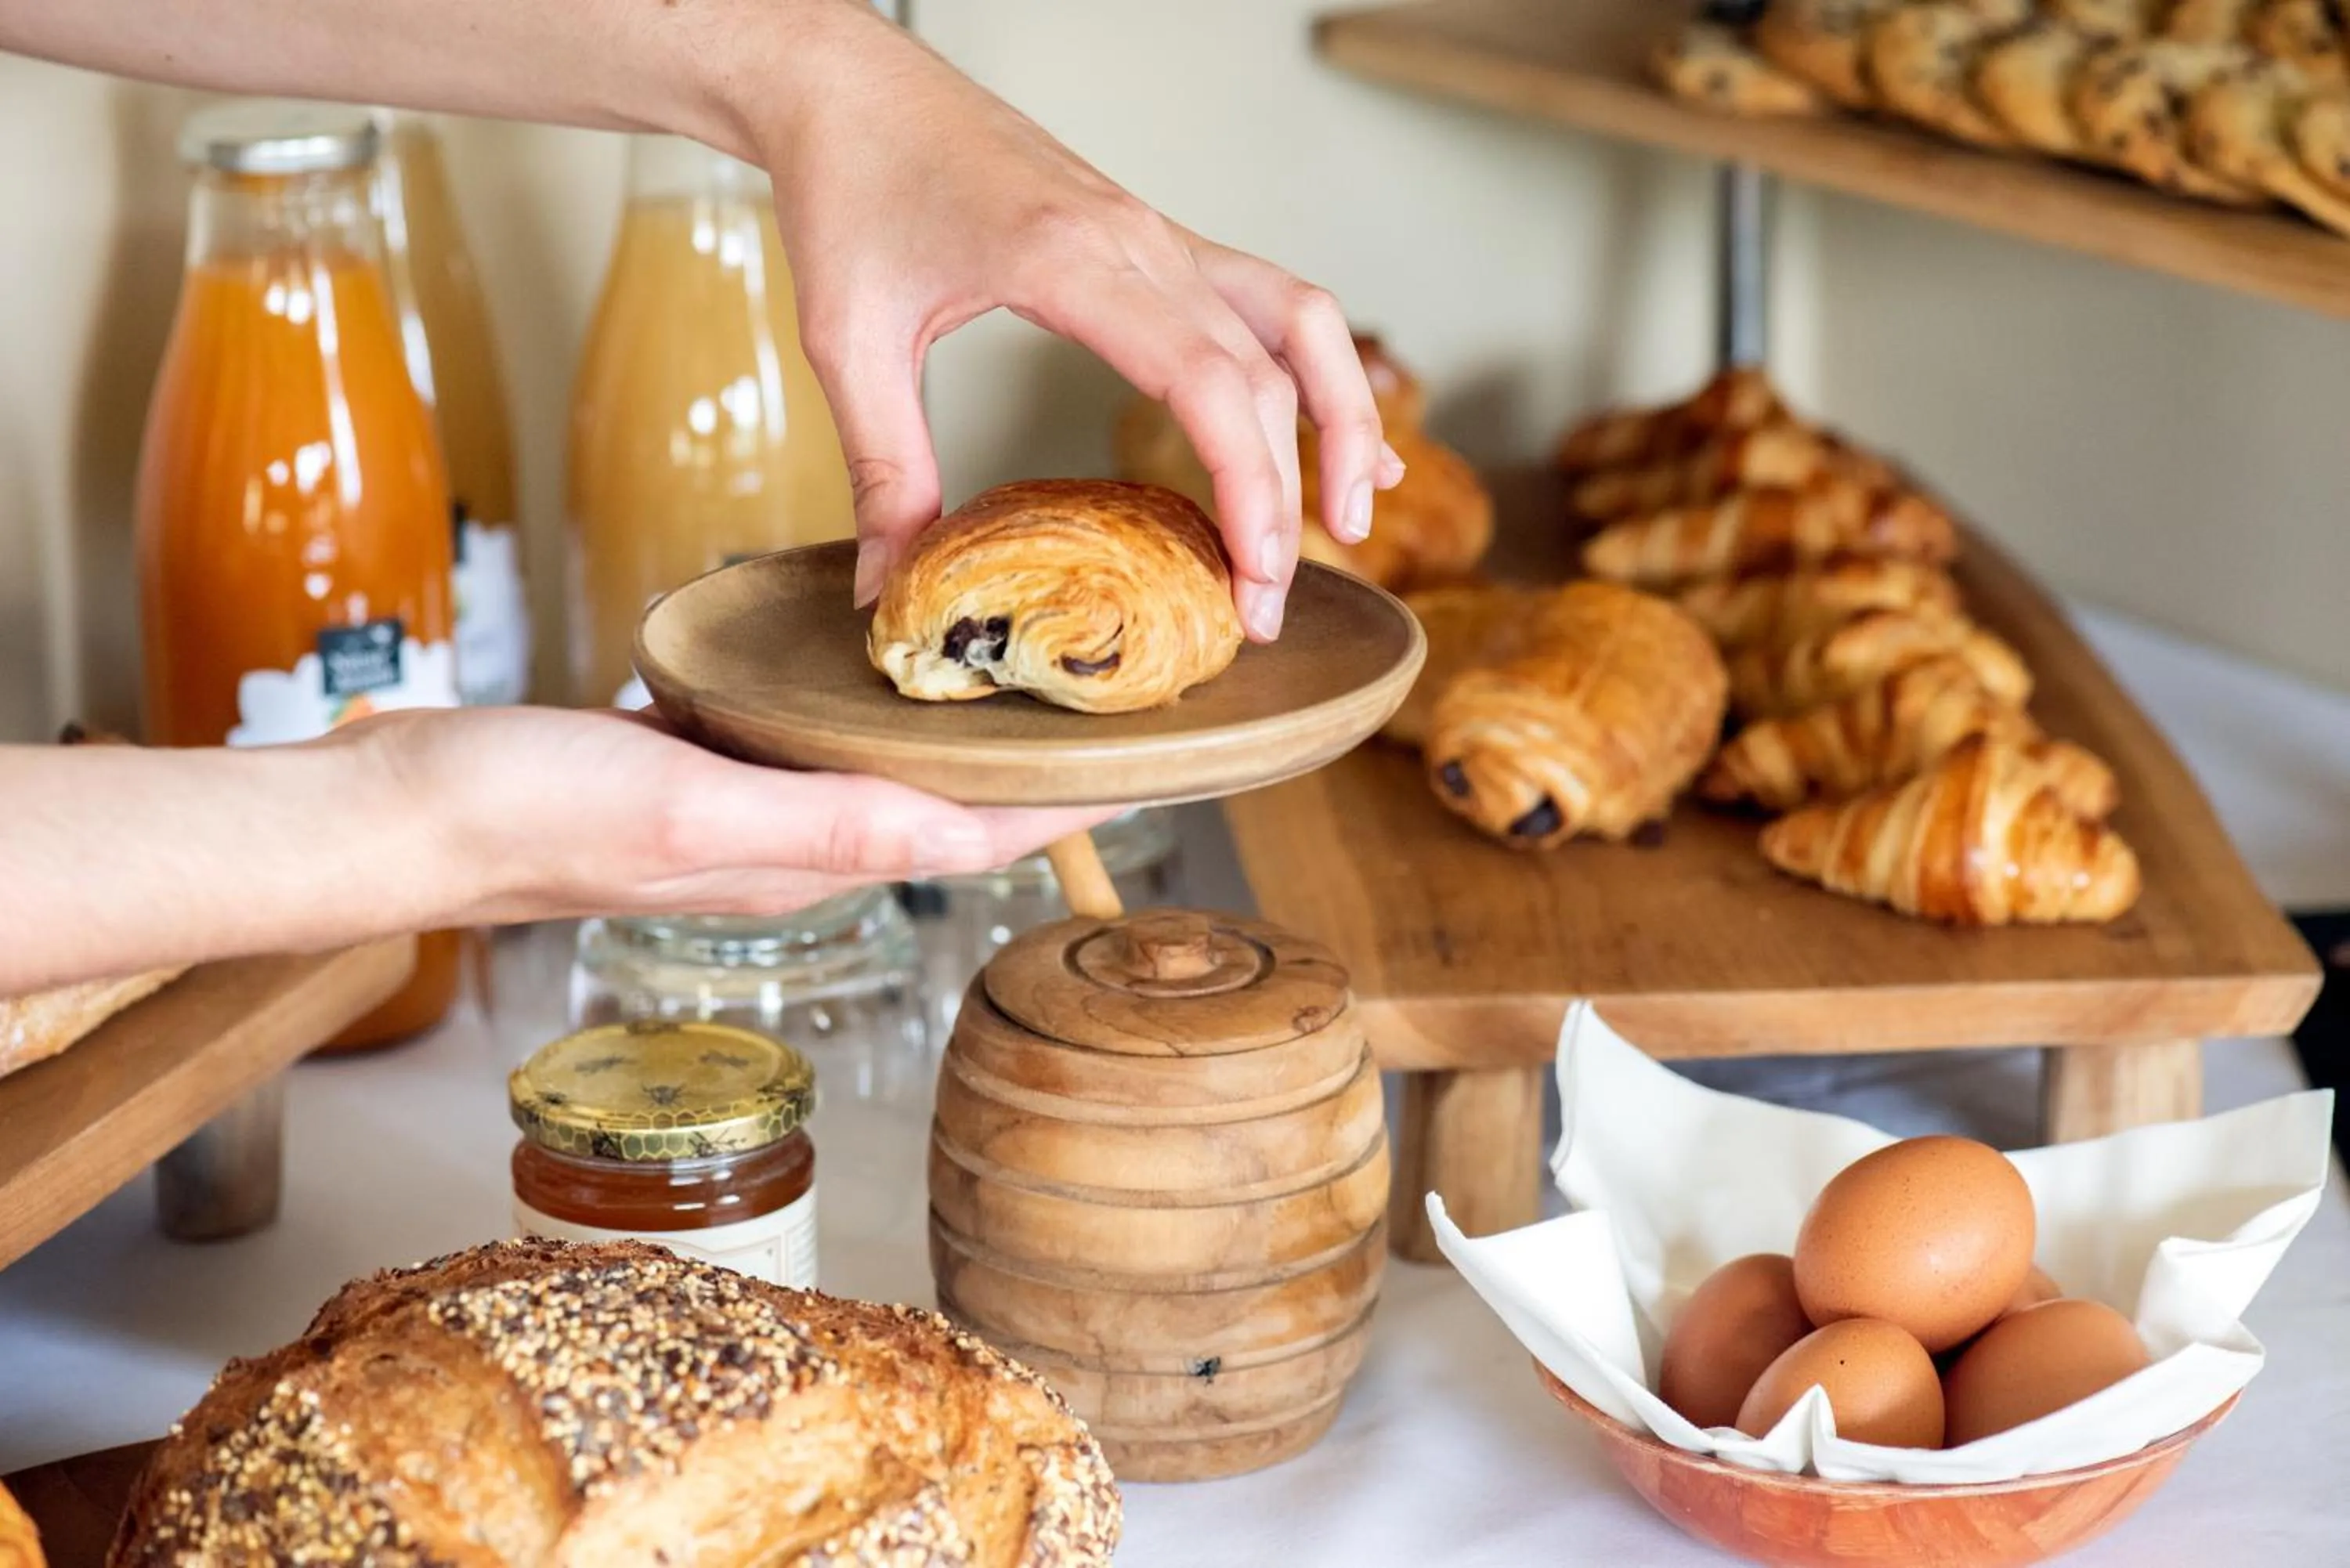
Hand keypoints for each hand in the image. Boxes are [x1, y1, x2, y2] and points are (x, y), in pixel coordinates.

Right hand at [358, 706, 1113, 923]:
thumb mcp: (685, 808)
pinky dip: (867, 705)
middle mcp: (795, 840)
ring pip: (888, 769)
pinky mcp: (696, 766)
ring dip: (964, 735)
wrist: (398, 812)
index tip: (1166, 766)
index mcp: (810, 857)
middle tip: (1123, 704)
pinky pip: (811, 737)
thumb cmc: (529, 815)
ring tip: (1032, 674)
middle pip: (952, 805)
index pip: (979, 834)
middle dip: (1043, 768)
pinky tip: (875, 658)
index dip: (1078, 805)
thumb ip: (820, 820)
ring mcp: (745, 806)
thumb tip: (949, 822)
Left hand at [743, 1, 1404, 641]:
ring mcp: (1159, 234)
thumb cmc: (850, 189)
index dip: (1249, 488)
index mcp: (1071, 260)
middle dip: (1284, 501)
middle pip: (1265, 376)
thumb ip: (881, 472)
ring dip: (1343, 420)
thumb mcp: (847, 341)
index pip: (1209, 381)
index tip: (1253, 578)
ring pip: (1299, 325)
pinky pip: (1270, 300)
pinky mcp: (1156, 239)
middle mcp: (1139, 241)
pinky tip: (1339, 435)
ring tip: (1354, 520)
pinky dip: (1319, 367)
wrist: (853, 85)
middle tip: (1264, 611)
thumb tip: (880, 594)